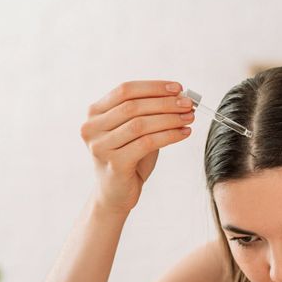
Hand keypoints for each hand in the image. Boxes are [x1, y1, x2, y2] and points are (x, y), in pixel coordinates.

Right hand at [80, 81, 195, 213]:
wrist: (115, 194)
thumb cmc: (128, 159)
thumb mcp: (134, 131)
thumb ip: (148, 113)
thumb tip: (179, 98)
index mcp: (95, 113)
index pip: (125, 90)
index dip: (153, 87)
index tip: (177, 88)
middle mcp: (92, 128)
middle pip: (133, 106)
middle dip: (165, 102)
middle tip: (188, 104)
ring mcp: (100, 146)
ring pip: (141, 124)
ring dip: (170, 118)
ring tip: (189, 118)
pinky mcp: (114, 164)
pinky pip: (147, 143)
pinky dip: (169, 136)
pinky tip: (183, 133)